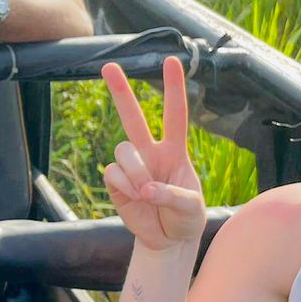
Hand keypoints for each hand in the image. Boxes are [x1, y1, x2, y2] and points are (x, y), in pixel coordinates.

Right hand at [101, 56, 205, 250]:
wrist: (167, 241)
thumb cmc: (186, 219)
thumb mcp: (192, 208)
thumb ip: (172, 195)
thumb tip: (145, 189)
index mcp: (175, 151)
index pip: (175, 114)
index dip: (174, 88)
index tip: (171, 60)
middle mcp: (151, 152)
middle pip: (133, 117)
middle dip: (121, 91)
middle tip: (108, 66)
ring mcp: (131, 166)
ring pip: (123, 149)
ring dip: (136, 171)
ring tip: (145, 193)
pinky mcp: (115, 182)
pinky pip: (113, 173)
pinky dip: (125, 187)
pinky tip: (134, 198)